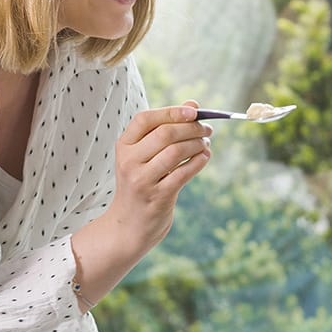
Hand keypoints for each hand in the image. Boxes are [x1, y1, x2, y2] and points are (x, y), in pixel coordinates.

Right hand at [72, 104, 211, 303]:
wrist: (129, 226)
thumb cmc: (142, 184)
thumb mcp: (144, 157)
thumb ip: (165, 131)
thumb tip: (192, 105)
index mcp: (123, 147)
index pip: (145, 120)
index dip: (170, 111)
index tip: (193, 111)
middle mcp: (129, 162)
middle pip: (165, 134)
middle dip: (191, 128)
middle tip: (207, 129)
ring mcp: (142, 180)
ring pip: (175, 152)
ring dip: (197, 144)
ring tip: (206, 143)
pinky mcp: (157, 197)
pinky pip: (183, 173)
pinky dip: (198, 162)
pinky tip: (205, 156)